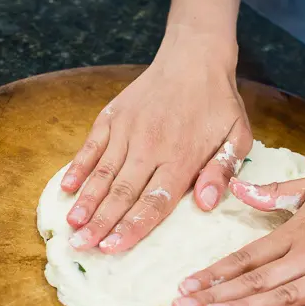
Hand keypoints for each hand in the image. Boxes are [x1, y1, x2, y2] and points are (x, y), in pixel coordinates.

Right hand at [61, 26, 251, 253]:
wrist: (193, 57)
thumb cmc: (217, 103)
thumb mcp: (237, 135)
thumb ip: (223, 170)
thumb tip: (206, 204)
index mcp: (181, 158)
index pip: (153, 202)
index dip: (132, 227)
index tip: (112, 248)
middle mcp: (150, 147)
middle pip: (122, 193)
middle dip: (101, 223)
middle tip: (80, 247)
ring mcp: (128, 131)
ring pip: (103, 173)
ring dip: (86, 201)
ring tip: (71, 225)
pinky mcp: (112, 116)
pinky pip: (92, 146)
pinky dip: (78, 166)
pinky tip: (66, 187)